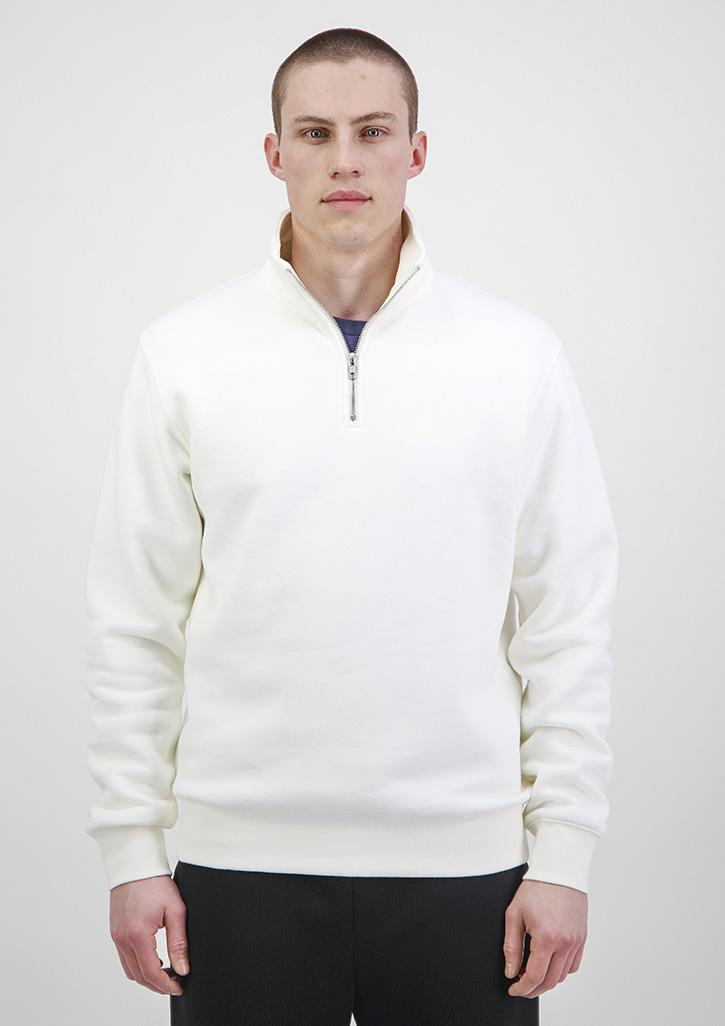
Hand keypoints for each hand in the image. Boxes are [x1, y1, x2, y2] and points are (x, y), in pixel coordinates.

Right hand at [109, 874, 189, 996]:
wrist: (135, 863)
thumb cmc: (156, 882)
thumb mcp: (175, 910)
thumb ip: (179, 942)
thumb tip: (183, 968)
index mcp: (138, 934)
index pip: (150, 973)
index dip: (166, 985)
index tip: (179, 987)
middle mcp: (122, 939)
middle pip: (138, 976)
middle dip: (157, 984)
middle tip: (175, 982)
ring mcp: (116, 936)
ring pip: (130, 970)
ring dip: (146, 976)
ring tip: (166, 971)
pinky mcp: (114, 931)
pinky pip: (124, 957)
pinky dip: (138, 964)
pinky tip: (154, 958)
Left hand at [503, 879, 587, 997]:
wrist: (559, 870)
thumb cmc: (536, 888)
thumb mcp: (515, 914)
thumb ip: (512, 946)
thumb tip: (511, 971)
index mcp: (547, 938)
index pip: (535, 976)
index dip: (523, 989)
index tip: (514, 989)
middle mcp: (565, 943)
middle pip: (550, 981)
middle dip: (534, 989)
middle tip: (521, 985)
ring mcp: (576, 941)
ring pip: (562, 975)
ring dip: (547, 979)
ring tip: (532, 971)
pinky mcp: (582, 937)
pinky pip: (573, 964)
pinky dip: (561, 969)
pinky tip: (549, 962)